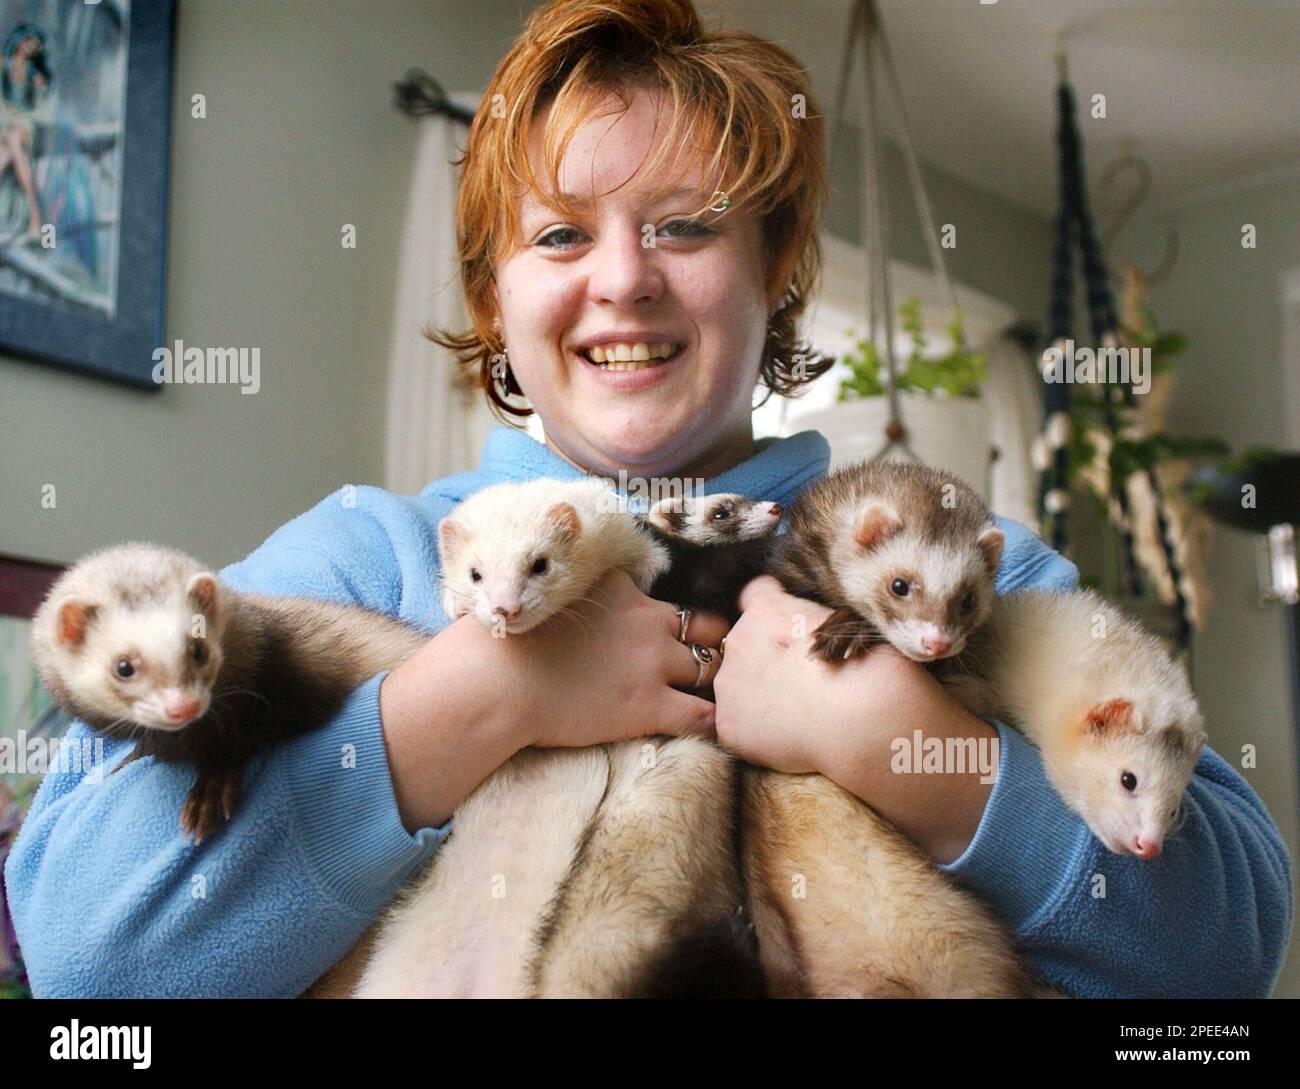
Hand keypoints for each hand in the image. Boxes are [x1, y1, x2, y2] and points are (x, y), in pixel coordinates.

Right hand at [381, 568, 727, 830]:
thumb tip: (577, 609)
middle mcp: (646, 620)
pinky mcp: (650, 706)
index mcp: (622, 590)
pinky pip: (703, 715)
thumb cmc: (506, 641)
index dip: (673, 619)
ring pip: (712, 667)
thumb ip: (576, 597)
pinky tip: (715, 730)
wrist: (497, 681)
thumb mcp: (546, 596)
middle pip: (706, 625)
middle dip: (714, 641)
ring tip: (720, 696)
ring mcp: (653, 663)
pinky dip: (713, 723)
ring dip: (716, 682)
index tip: (675, 633)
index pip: (664, 598)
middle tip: (714, 660)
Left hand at [713, 576, 995, 862]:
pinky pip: (735, 725)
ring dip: (756, 693)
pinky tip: (786, 734)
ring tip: (795, 711)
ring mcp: (728, 685)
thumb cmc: (862, 667)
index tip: (788, 630)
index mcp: (766, 610)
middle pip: (742, 643)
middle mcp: (737, 641)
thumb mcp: (841, 618)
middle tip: (800, 680)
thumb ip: (808, 609)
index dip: (771, 612)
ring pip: (735, 684)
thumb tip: (796, 609)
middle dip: (763, 657)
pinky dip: (754, 732)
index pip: (754, 595)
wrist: (863, 720)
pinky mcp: (727, 726)